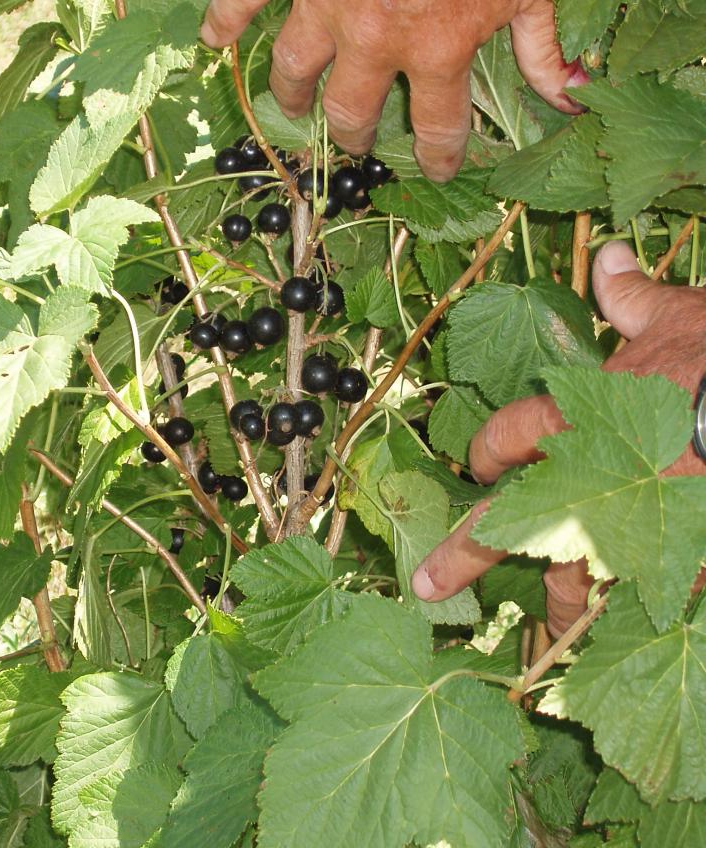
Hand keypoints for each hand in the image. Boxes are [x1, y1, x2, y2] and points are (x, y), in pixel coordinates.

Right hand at [201, 0, 587, 181]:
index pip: (439, 129)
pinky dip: (225, 20)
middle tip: (357, 146)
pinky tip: (214, 41)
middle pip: (355, 113)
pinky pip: (246, 0)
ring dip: (295, 96)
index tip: (438, 169)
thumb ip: (546, 43)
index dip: (440, 157)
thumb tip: (570, 98)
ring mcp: (326, 3)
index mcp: (438, 47)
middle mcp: (375, 40)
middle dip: (357, 137)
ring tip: (294, 109)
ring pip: (297, 70)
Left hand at [412, 241, 705, 636]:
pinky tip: (631, 617)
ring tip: (551, 619)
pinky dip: (634, 604)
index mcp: (573, 418)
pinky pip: (642, 595)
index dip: (487, 452)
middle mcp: (583, 480)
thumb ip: (631, 298)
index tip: (480, 466)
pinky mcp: (676, 561)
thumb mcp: (676, 316)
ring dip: (559, 600)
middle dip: (463, 558)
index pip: (506, 438)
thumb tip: (611, 258)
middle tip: (429, 586)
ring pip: (573, 578)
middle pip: (504, 529)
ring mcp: (625, 527)